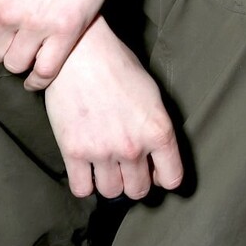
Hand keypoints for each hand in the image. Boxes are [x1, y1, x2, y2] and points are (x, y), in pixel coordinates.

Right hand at [43, 19, 183, 199]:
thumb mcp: (152, 96)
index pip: (172, 179)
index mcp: (159, 131)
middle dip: (134, 180)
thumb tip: (157, 159)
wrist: (81, 53)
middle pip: (138, 190)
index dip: (163, 177)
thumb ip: (157, 130)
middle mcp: (133, 147)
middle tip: (125, 166)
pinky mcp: (73, 152)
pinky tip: (85, 168)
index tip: (154, 170)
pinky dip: (84, 183)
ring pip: (111, 192)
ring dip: (109, 182)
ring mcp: (103, 151)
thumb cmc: (118, 67)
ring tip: (104, 164)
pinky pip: (82, 189)